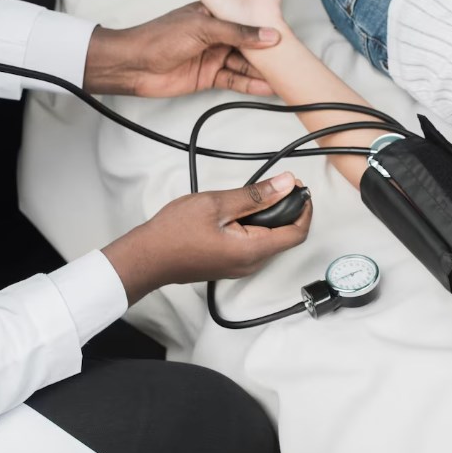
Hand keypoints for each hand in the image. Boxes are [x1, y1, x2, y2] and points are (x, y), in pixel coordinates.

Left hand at [84, 2, 280, 96]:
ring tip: (282, 78)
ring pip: (243, 64)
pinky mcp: (209, 76)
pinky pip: (234, 80)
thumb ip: (238, 33)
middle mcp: (215, 35)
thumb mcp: (203, 28)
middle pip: (247, 45)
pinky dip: (249, 84)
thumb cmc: (159, 37)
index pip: (245, 22)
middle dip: (266, 54)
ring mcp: (212, 56)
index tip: (285, 38)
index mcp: (213, 15)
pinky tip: (265, 87)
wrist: (133, 64)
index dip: (264, 30)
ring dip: (261, 72)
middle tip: (288, 61)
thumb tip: (267, 35)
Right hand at [102, 172, 312, 303]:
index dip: (304, 209)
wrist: (147, 257)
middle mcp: (251, 264)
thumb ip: (255, 195)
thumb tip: (285, 184)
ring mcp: (241, 267)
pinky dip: (257, 226)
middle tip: (280, 186)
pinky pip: (255, 245)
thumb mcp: (217, 204)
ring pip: (270, 240)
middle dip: (289, 210)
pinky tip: (242, 211)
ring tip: (258, 196)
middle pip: (286, 237)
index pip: (297, 233)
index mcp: (252, 250)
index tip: (300, 191)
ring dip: (272, 217)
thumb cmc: (173, 233)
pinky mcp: (231, 265)